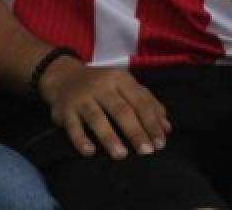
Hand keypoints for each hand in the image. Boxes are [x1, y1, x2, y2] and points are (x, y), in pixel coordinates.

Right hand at [39, 56, 170, 159]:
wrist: (64, 77)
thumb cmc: (104, 85)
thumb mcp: (127, 87)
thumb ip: (148, 104)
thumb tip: (166, 128)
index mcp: (122, 80)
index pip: (141, 102)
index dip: (152, 122)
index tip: (160, 142)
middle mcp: (103, 87)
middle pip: (122, 110)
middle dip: (136, 132)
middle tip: (146, 151)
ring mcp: (82, 98)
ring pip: (97, 118)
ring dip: (110, 137)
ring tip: (122, 155)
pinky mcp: (65, 111)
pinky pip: (73, 126)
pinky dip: (81, 140)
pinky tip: (90, 152)